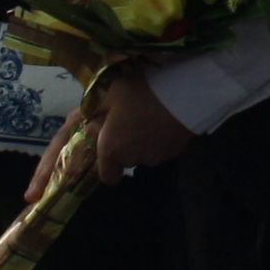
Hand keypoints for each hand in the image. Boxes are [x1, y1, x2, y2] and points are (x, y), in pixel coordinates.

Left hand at [75, 68, 193, 184]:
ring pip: (145, 154)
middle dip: (127, 146)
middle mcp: (133, 158)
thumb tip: (85, 116)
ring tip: (151, 117)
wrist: (184, 92)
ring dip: (145, 141)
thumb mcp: (109, 91)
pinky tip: (165, 119)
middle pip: (127, 161)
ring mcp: (157, 157)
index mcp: (112, 148)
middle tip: (131, 121)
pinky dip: (162, 139)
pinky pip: (163, 149)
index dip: (109, 166)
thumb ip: (94, 107)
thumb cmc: (139, 92)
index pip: (108, 177)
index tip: (111, 149)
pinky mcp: (176, 152)